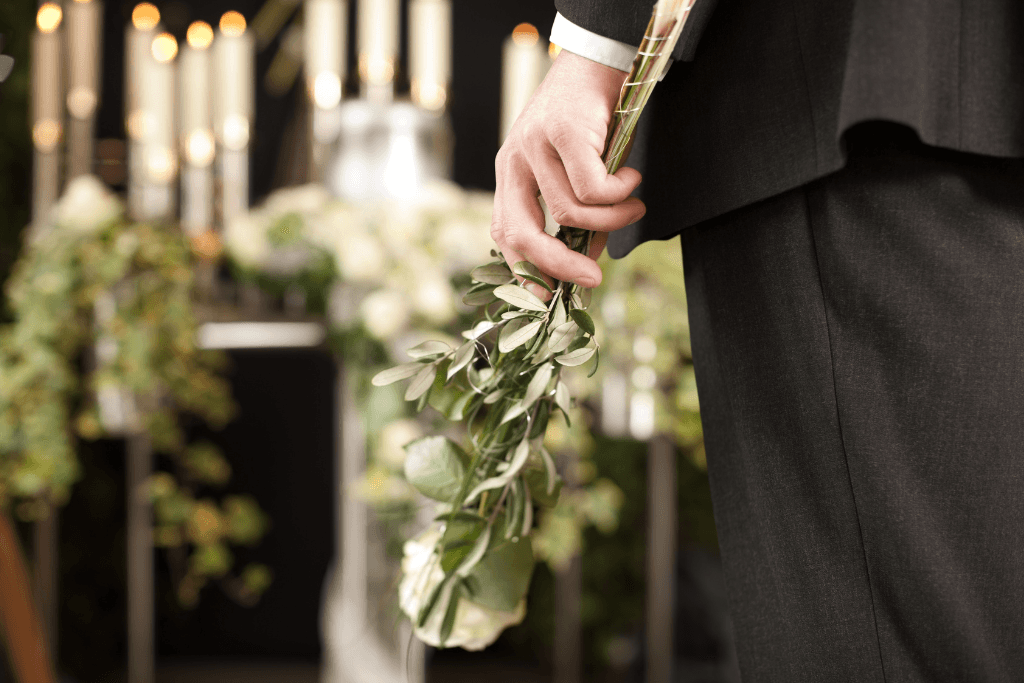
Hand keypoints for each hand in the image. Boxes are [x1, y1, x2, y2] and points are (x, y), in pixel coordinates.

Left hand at [492, 50, 645, 292]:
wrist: (599, 59)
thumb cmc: (590, 118)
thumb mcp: (573, 169)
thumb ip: (573, 211)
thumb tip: (587, 258)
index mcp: (510, 173)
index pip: (505, 232)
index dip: (524, 270)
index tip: (549, 298)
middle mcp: (513, 160)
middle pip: (522, 232)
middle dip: (558, 265)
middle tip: (593, 279)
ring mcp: (532, 145)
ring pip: (569, 212)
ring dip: (612, 219)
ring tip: (634, 206)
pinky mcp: (560, 132)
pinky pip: (592, 188)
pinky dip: (619, 193)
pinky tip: (632, 176)